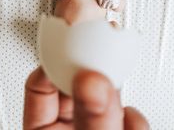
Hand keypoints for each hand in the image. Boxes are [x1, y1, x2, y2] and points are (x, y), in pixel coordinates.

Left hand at [23, 67, 148, 129]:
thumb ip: (90, 121)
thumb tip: (91, 82)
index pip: (39, 88)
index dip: (52, 67)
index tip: (69, 51)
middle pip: (74, 88)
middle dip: (89, 79)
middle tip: (98, 64)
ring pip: (104, 100)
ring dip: (115, 99)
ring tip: (117, 104)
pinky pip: (129, 118)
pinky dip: (133, 120)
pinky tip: (131, 126)